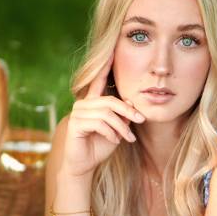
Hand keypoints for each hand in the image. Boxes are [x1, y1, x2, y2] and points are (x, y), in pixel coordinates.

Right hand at [61, 53, 145, 177]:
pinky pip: (99, 124)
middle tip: (141, 120)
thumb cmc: (101, 145)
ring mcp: (77, 113)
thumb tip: (131, 103)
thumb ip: (123, 115)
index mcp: (93, 101)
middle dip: (128, 111)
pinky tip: (114, 141)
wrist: (85, 164)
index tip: (113, 51)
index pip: (99, 80)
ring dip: (122, 127)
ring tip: (128, 138)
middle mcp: (83, 104)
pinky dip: (111, 133)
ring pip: (107, 113)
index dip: (105, 67)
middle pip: (110, 101)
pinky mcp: (75, 124)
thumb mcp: (118, 128)